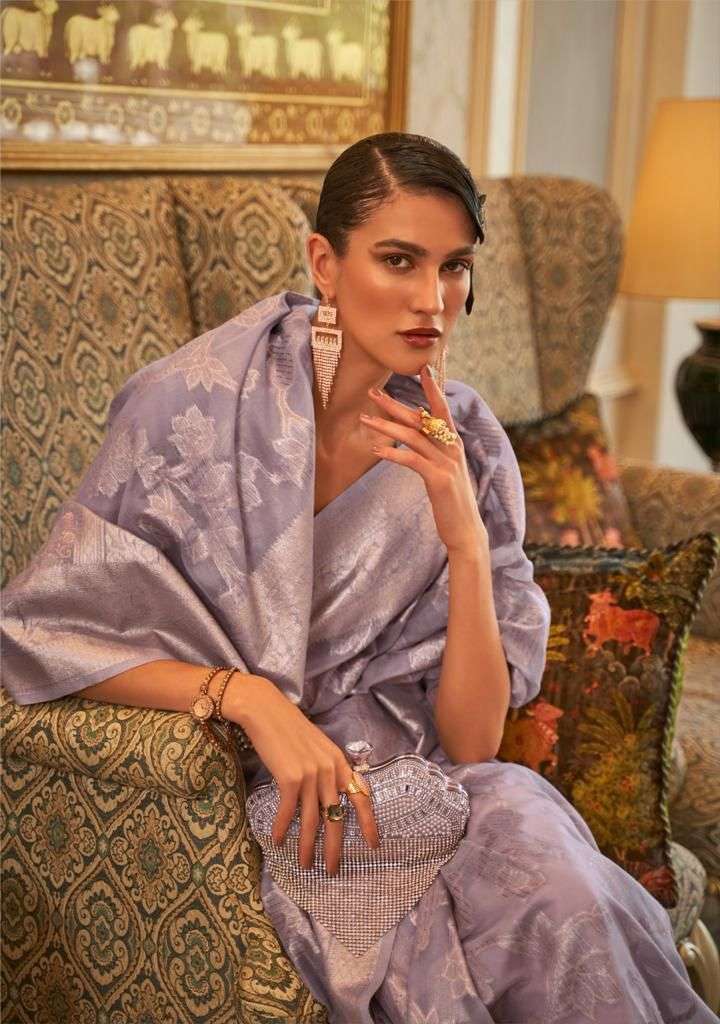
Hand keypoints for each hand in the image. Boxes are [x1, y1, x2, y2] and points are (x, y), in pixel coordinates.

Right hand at [227, 675, 380, 873]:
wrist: (266, 711)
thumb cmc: (289, 729)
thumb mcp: (317, 747)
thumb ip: (327, 769)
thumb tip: (329, 796)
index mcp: (339, 763)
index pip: (361, 798)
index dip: (369, 823)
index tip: (374, 845)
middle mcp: (329, 770)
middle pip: (336, 817)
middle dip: (335, 848)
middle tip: (332, 869)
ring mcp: (311, 775)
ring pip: (312, 820)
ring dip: (307, 846)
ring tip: (305, 864)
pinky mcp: (290, 778)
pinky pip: (288, 812)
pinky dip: (283, 828)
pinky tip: (278, 840)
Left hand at [362, 365, 487, 555]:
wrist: (466, 530)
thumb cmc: (452, 502)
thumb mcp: (446, 471)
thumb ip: (435, 453)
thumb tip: (418, 439)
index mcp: (454, 444)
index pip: (442, 410)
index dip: (432, 389)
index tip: (421, 369)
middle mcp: (452, 448)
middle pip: (421, 418)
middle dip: (394, 404)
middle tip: (372, 392)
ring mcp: (446, 463)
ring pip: (413, 436)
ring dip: (385, 426)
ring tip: (364, 419)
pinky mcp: (438, 479)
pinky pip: (412, 460)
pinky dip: (393, 452)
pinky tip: (376, 449)